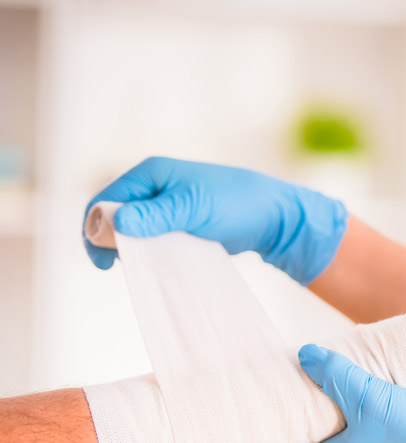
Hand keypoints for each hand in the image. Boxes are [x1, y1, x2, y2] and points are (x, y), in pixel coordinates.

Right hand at [83, 157, 347, 284]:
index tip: (102, 260)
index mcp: (150, 174)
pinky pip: (153, 238)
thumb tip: (116, 223)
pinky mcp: (179, 224)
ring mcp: (166, 206)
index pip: (105, 200)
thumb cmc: (236, 203)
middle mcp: (154, 188)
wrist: (273, 215)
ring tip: (138, 267)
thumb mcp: (194, 208)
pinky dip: (149, 251)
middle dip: (110, 240)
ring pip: (133, 230)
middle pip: (114, 215)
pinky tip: (154, 265)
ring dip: (130, 248)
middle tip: (117, 268)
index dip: (95, 228)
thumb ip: (156, 216)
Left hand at [277, 345, 405, 442]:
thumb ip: (337, 374)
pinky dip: (369, 430)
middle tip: (309, 394)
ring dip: (343, 426)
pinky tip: (384, 404)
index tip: (276, 417)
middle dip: (312, 426)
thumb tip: (304, 355)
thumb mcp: (372, 396)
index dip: (279, 442)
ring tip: (345, 392)